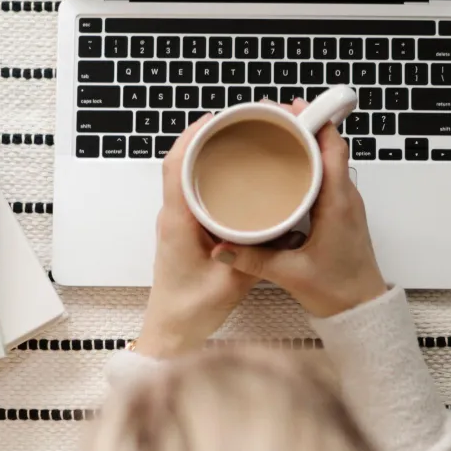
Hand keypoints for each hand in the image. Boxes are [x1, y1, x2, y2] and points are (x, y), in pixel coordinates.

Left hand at [137, 115, 258, 357]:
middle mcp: (173, 215)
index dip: (194, 136)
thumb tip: (278, 226)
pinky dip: (212, 173)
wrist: (172, 331)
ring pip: (188, 173)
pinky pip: (196, 190)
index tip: (219, 118)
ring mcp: (178, 220)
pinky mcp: (186, 228)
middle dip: (208, 135)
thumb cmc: (190, 311)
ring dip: (209, 152)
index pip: (176, 165)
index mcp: (177, 222)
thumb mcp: (231, 283)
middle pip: (183, 160)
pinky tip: (235, 173)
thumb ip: (253, 254)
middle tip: (241, 121)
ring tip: (241, 138)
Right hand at [210, 100, 388, 317]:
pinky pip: (326, 178)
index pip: (333, 147)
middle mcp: (345, 197)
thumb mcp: (290, 274)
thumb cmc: (339, 291)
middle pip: (328, 146)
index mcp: (338, 203)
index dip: (314, 122)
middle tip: (271, 118)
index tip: (291, 109)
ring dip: (305, 145)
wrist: (361, 310)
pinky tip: (286, 171)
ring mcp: (344, 204)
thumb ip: (252, 260)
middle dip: (302, 127)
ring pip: (328, 161)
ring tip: (275, 136)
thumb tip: (220, 246)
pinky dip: (308, 166)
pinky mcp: (340, 213)